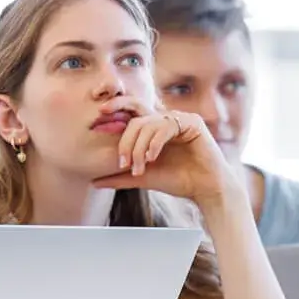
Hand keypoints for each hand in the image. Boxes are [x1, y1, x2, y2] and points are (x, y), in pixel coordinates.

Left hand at [90, 110, 238, 209]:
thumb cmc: (177, 180)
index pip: (132, 114)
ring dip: (139, 148)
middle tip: (120, 158)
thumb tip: (94, 181)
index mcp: (154, 128)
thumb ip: (120, 177)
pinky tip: (152, 158)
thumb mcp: (142, 177)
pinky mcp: (192, 122)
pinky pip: (165, 126)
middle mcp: (165, 120)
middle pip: (136, 118)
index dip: (116, 109)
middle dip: (124, 136)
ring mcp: (179, 119)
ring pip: (148, 124)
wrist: (204, 189)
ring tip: (139, 168)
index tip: (99, 115)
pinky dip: (155, 143)